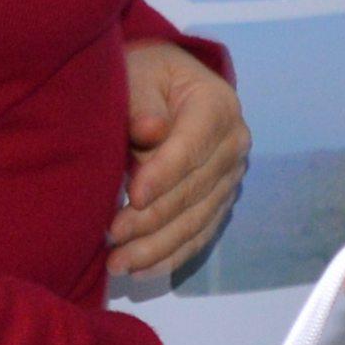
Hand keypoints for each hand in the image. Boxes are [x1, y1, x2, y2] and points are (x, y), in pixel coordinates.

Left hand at [110, 41, 247, 282]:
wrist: (167, 85)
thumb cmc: (146, 76)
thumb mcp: (138, 74)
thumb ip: (140, 102)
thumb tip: (150, 132)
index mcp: (217, 106)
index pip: (191, 147)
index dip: (163, 175)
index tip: (133, 197)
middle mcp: (233, 144)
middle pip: (194, 191)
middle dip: (151, 219)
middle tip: (111, 237)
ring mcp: (230, 177)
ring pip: (196, 220)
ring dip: (157, 247)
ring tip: (118, 264)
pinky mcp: (220, 200)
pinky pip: (199, 234)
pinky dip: (171, 255)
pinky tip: (141, 270)